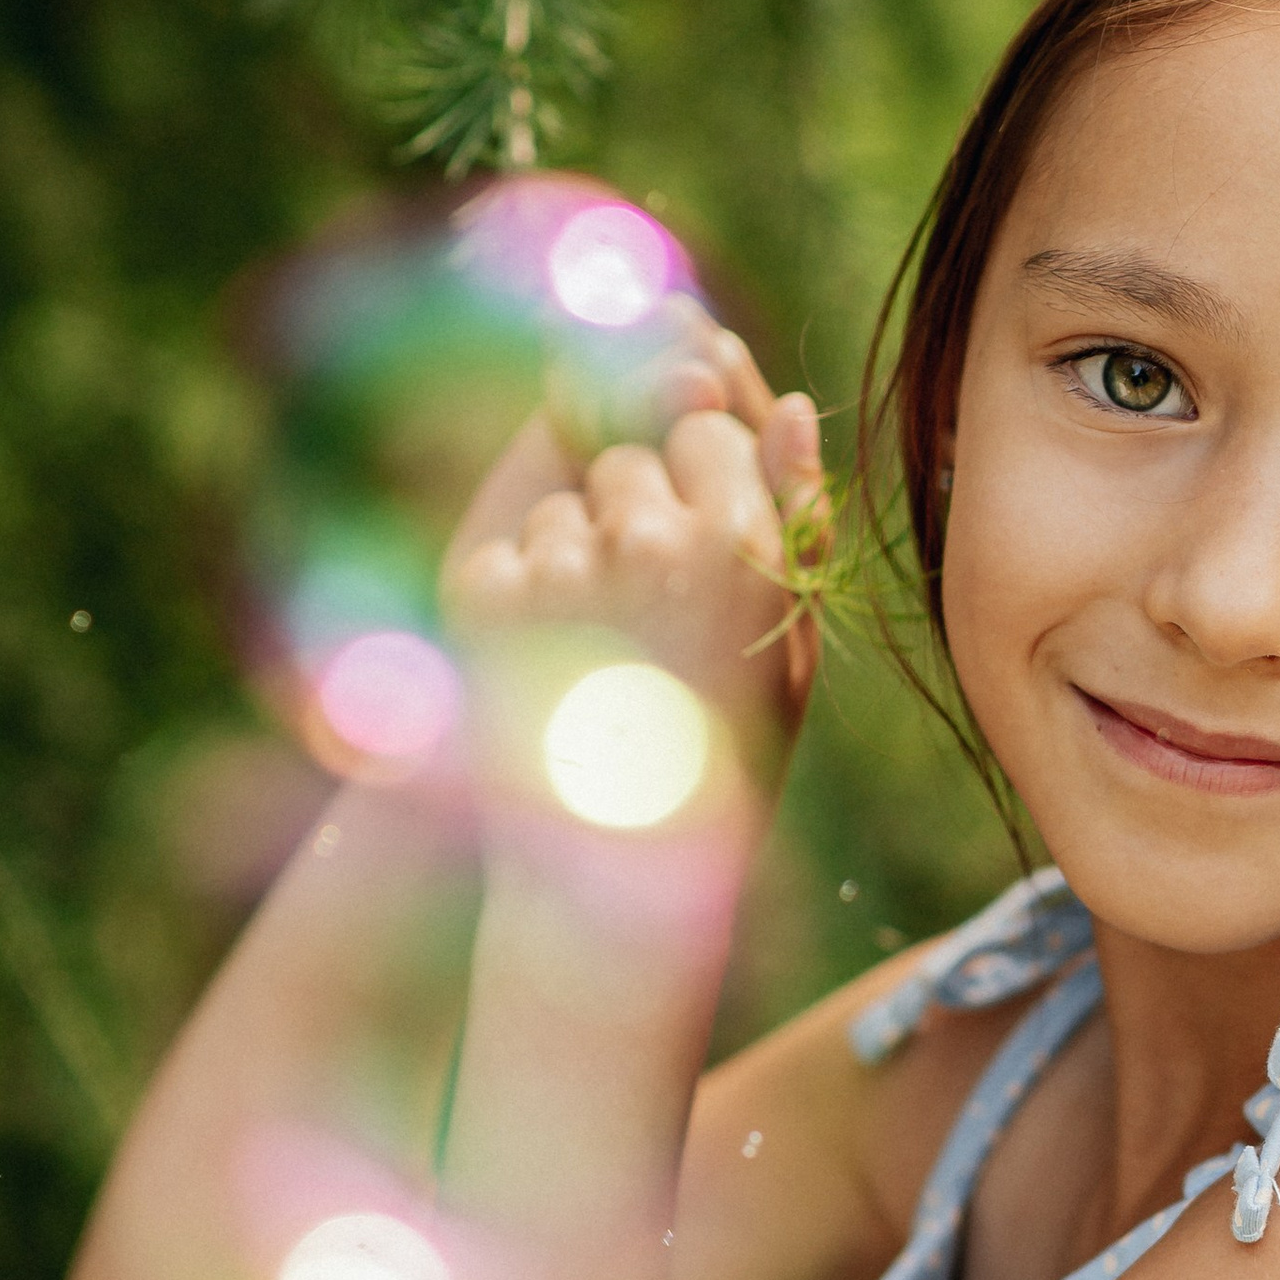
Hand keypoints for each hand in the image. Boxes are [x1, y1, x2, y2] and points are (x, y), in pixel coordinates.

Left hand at [441, 313, 826, 793]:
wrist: (618, 877)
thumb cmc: (724, 760)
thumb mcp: (788, 643)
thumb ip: (794, 515)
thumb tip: (791, 401)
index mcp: (742, 542)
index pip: (709, 430)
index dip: (703, 487)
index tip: (702, 558)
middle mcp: (651, 538)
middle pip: (629, 455)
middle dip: (635, 510)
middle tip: (648, 616)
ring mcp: (560, 563)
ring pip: (562, 505)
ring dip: (575, 556)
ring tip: (601, 657)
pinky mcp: (485, 592)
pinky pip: (509, 551)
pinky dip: (521, 599)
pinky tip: (553, 672)